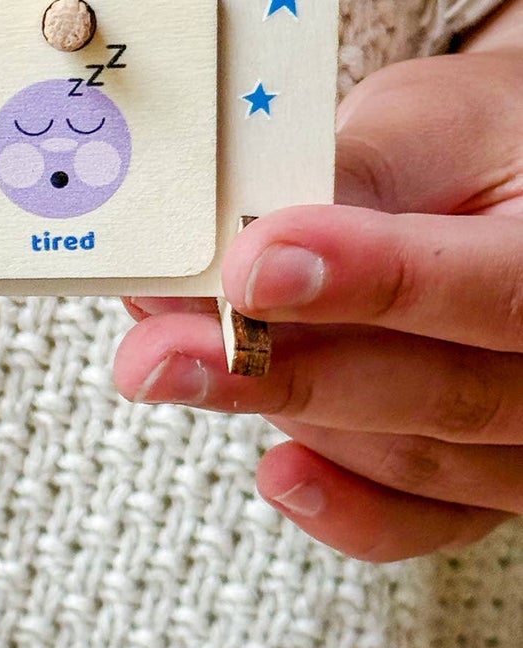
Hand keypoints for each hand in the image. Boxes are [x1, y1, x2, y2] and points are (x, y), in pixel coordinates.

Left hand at [115, 40, 522, 562]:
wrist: (507, 184)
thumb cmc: (473, 148)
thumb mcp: (426, 128)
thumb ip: (349, 179)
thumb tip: (235, 242)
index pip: (495, 289)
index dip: (373, 283)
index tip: (253, 269)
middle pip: (444, 393)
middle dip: (280, 372)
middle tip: (159, 352)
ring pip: (410, 458)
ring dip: (271, 411)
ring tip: (160, 356)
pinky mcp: (483, 477)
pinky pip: (421, 519)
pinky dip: (342, 505)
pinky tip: (273, 472)